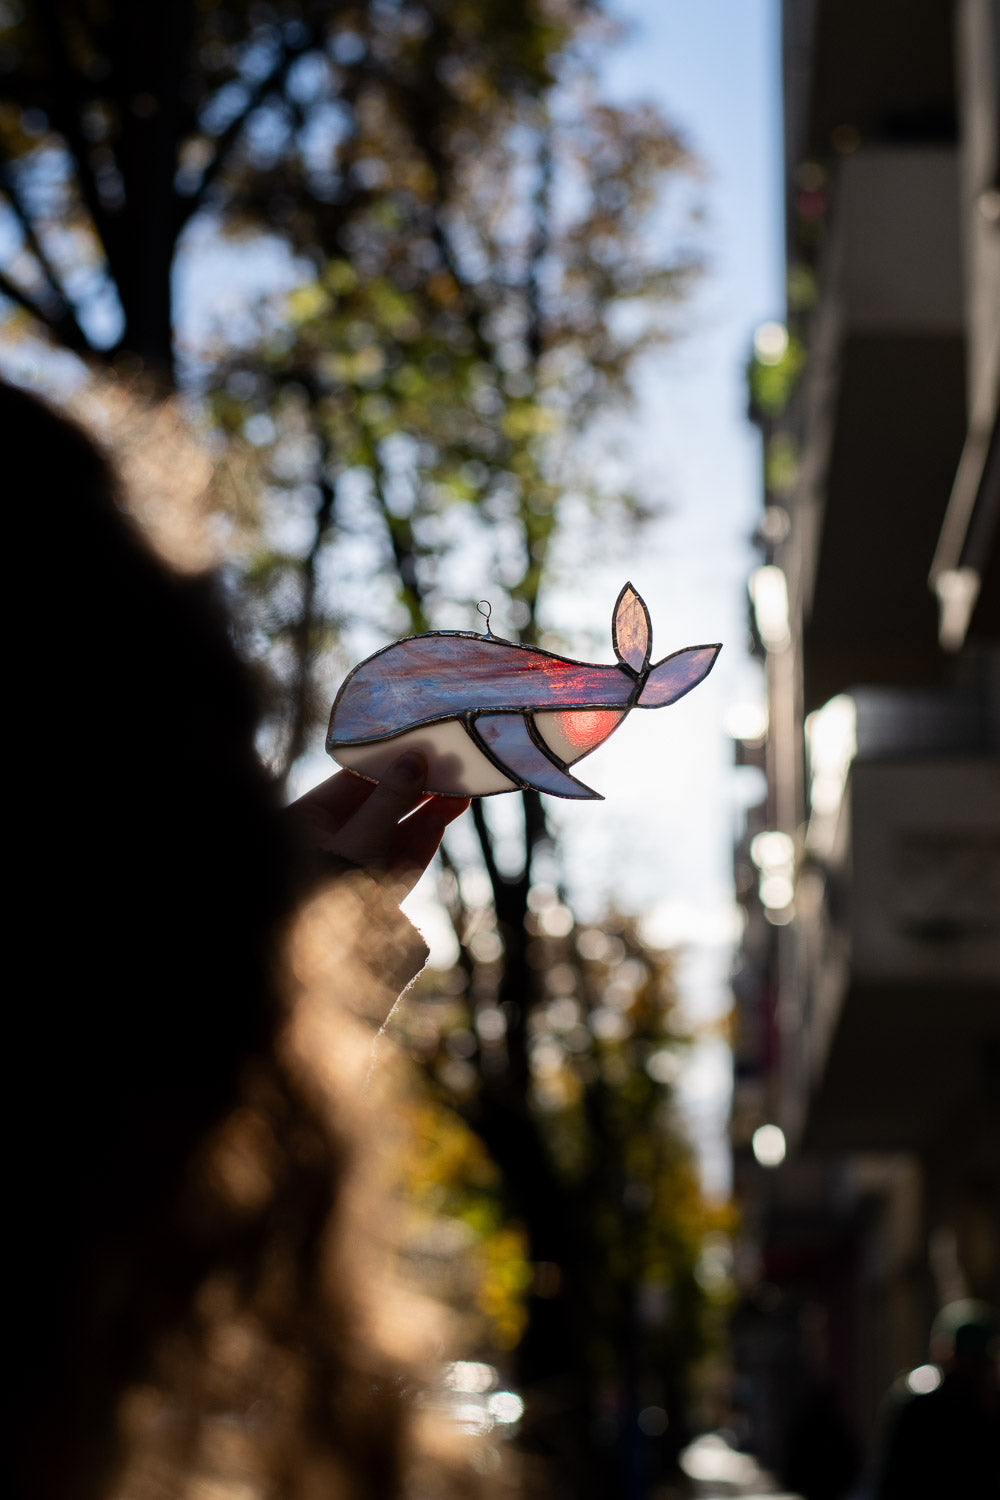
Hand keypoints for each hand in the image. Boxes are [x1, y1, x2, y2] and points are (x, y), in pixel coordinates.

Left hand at [287, 752, 468, 899]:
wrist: (316, 962)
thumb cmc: (320, 888)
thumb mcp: (358, 838)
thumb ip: (388, 800)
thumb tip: (414, 759)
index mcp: (305, 821)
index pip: (350, 782)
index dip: (385, 764)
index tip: (417, 745)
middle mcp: (327, 843)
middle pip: (377, 807)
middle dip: (414, 788)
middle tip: (448, 765)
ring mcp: (351, 870)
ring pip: (394, 835)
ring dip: (427, 813)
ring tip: (460, 791)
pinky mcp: (372, 897)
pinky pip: (400, 862)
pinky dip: (422, 842)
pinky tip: (444, 819)